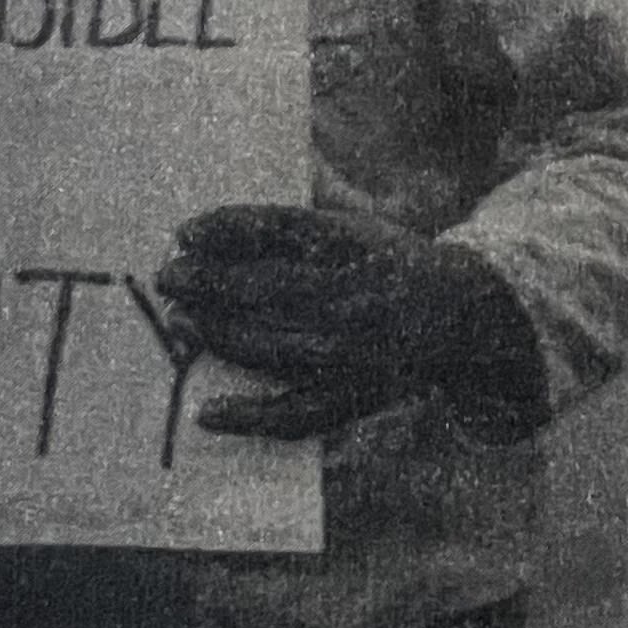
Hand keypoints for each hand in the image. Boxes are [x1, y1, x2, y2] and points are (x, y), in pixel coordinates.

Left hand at [154, 201, 551, 441]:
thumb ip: (301, 215)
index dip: (224, 230)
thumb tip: (233, 210)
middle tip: (167, 277)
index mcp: (353, 247)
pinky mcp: (349, 397)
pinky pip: (291, 415)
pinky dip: (246, 417)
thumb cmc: (389, 263)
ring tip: (180, 321)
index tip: (183, 233)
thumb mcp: (356, 224)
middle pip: (262, 290)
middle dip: (205, 283)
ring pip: (266, 346)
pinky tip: (207, 411)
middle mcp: (349, 298)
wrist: (459, 317)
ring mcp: (348, 352)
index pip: (275, 231)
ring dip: (213, 334)